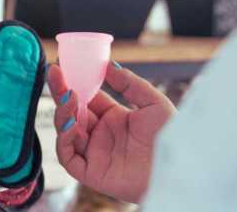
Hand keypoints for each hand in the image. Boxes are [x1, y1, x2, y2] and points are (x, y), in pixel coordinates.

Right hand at [48, 62, 175, 202]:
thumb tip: (107, 65)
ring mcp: (93, 153)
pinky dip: (64, 140)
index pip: (86, 98)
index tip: (65, 66)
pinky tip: (72, 125)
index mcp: (113, 118)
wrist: (182, 170)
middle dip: (61, 92)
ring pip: (65, 132)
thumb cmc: (174, 140)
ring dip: (62, 113)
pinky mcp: (90, 172)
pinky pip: (67, 157)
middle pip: (71, 112)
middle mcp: (100, 135)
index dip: (74, 83)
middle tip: (54, 73)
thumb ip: (130, 84)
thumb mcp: (154, 104)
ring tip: (69, 97)